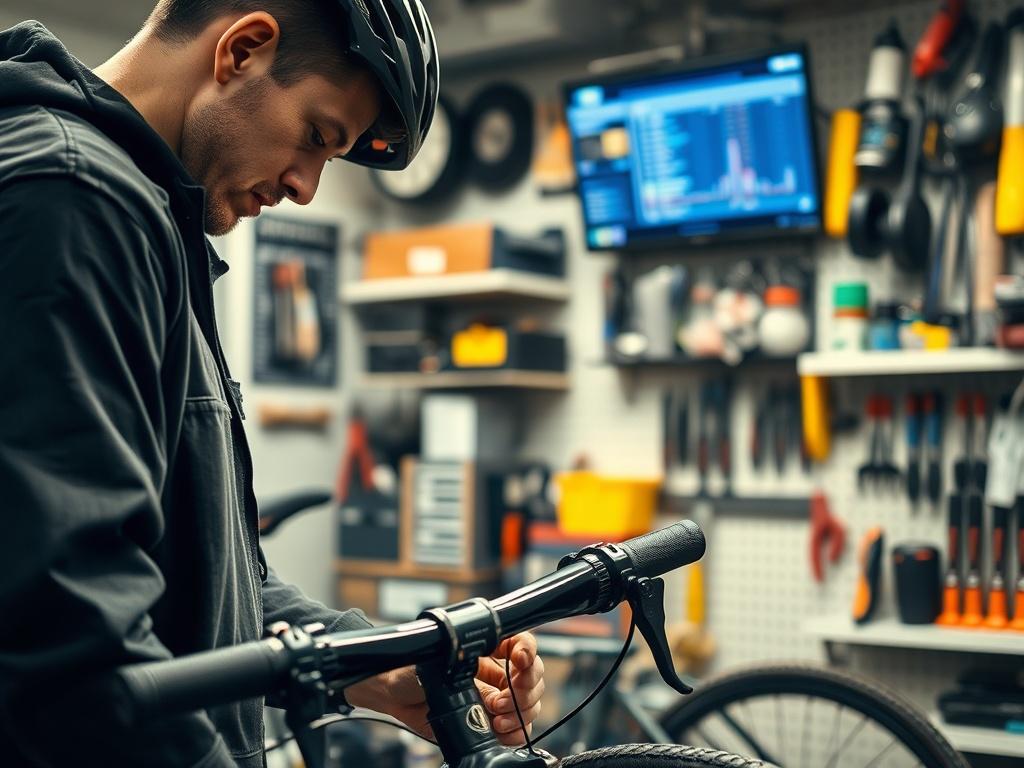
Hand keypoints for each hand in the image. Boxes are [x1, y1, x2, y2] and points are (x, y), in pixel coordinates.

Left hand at [345, 632, 545, 746]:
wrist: (394, 695)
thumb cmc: (409, 668)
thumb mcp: (434, 653)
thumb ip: (457, 652)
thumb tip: (476, 654)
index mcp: (489, 648)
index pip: (523, 642)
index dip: (528, 650)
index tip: (519, 660)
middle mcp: (497, 672)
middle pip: (534, 677)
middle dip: (524, 690)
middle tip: (499, 700)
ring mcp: (496, 698)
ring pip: (530, 704)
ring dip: (519, 713)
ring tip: (494, 717)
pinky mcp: (490, 723)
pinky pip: (518, 729)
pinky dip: (515, 733)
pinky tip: (498, 730)